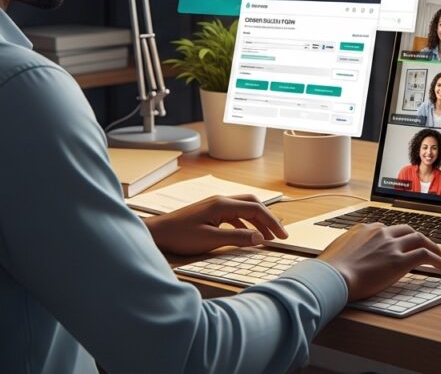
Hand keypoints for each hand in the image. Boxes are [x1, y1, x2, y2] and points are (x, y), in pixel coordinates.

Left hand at [144, 195, 287, 255]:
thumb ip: (236, 238)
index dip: (272, 223)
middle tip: (279, 235)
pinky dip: (245, 224)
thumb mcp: (210, 240)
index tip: (282, 237)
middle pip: (253, 204)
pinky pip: (234, 214)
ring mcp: (215, 205)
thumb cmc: (180, 236)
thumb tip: (259, 238)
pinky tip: (247, 235)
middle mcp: (221, 200)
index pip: (256, 209)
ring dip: (257, 222)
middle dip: (268, 219)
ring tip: (267, 237)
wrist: (158, 232)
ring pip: (244, 209)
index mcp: (223, 204)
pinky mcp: (210, 212)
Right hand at [318, 223, 440, 300]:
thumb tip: (342, 257)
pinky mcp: (400, 261)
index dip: (396, 237)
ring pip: (418, 239)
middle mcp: (379, 233)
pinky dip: (436, 258)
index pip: (386, 228)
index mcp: (364, 229)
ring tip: (439, 254)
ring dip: (431, 246)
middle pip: (406, 230)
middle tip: (425, 244)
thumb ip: (346, 250)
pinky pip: (424, 255)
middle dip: (417, 237)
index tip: (400, 243)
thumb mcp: (336, 251)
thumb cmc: (329, 269)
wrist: (332, 276)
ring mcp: (391, 246)